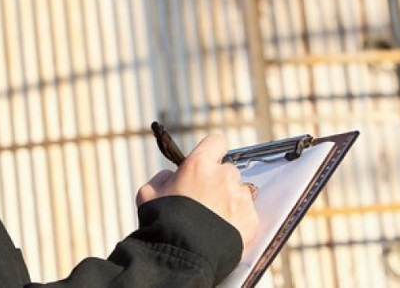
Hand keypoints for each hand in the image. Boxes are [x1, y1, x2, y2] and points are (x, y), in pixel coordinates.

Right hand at [136, 133, 259, 246]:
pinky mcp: (251, 219)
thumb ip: (162, 178)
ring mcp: (239, 198)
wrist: (182, 257)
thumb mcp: (148, 194)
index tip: (208, 162)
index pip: (216, 142)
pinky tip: (223, 231)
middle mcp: (223, 176)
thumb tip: (171, 175)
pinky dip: (238, 220)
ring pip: (239, 192)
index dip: (212, 151)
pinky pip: (247, 213)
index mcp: (198, 165)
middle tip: (205, 200)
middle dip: (218, 182)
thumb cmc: (162, 224)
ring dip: (230, 200)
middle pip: (228, 170)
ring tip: (214, 220)